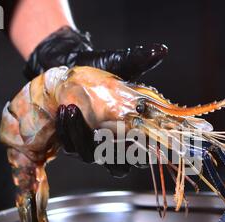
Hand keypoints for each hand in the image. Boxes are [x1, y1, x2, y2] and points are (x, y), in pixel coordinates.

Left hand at [25, 26, 167, 176]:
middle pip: (117, 167)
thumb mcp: (121, 65)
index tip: (135, 144)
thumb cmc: (100, 69)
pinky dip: (67, 131)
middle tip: (98, 130)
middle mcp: (115, 146)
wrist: (70, 69)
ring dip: (80, 136)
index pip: (143, 157)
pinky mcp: (73, 145)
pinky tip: (64, 112)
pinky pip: (70, 147)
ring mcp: (93, 149)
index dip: (142, 158)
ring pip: (89, 156)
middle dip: (107, 151)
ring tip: (72, 110)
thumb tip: (160, 50)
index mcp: (133, 133)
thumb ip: (139, 60)